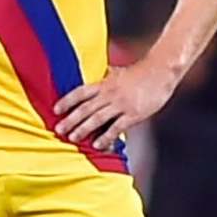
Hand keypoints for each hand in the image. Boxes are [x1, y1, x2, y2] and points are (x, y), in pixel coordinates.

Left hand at [53, 55, 182, 148]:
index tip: (56, 110)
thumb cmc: (140, 72)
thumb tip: (98, 74)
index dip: (67, 101)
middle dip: (71, 120)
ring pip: (97, 118)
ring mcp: (121, 104)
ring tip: (73, 138)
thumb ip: (107, 76)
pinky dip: (106, 136)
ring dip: (83, 129)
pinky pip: (116, 127)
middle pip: (85, 108)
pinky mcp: (133, 114)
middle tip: (59, 130)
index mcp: (105, 83)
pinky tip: (98, 145)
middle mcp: (109, 93)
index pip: (80, 92)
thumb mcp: (118, 72)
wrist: (161, 71)